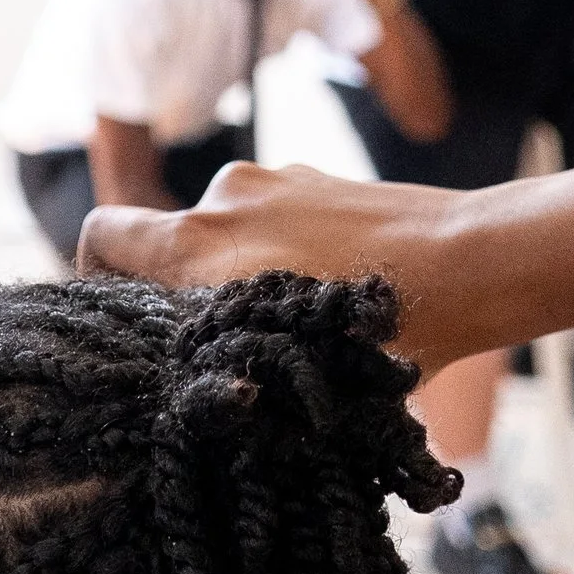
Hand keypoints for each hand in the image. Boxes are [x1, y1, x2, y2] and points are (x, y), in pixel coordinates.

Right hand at [82, 162, 473, 372]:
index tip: (131, 317)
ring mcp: (274, 178)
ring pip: (230, 231)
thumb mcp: (290, 378)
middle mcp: (223, 201)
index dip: (100, 274)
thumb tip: (202, 398)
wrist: (473, 263)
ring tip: (300, 322)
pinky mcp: (317, 175)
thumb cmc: (384, 336)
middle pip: (171, 243)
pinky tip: (335, 291)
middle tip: (233, 341)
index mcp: (197, 248)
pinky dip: (288, 248)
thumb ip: (228, 373)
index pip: (104, 236)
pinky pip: (277, 215)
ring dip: (246, 269)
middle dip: (188, 289)